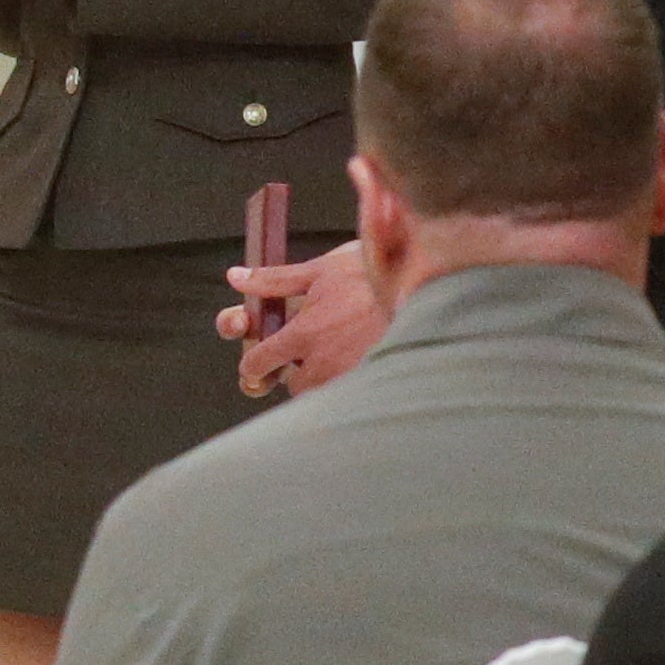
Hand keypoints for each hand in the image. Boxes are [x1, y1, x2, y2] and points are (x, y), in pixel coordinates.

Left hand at [218, 236, 377, 396]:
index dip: (255, 363)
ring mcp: (350, 379)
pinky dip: (354, 383)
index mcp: (303, 334)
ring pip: (324, 393)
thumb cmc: (375, 274)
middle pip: (294, 386)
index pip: (257, 364)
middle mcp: (323, 364)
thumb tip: (234, 278)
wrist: (429, 286)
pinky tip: (367, 360)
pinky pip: (353, 395)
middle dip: (298, 373)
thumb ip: (275, 280)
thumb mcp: (321, 269)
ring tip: (346, 351)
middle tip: (314, 351)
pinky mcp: (376, 386)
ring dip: (327, 379)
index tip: (260, 360)